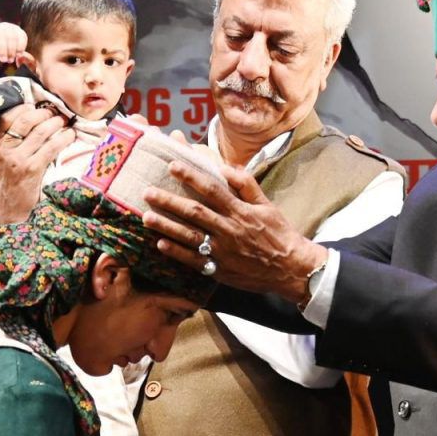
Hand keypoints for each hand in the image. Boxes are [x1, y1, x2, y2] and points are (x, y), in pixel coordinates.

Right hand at [0, 22, 28, 62]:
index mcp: (17, 31)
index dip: (21, 47)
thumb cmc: (4, 48)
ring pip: (1, 37)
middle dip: (11, 51)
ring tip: (3, 60)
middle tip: (9, 61)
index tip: (18, 55)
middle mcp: (8, 27)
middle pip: (11, 37)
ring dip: (3, 50)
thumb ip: (19, 54)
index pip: (22, 37)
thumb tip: (22, 58)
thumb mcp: (13, 50)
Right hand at [0, 104, 74, 223]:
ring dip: (56, 124)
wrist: (2, 217)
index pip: (7, 119)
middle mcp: (2, 150)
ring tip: (65, 122)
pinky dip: (62, 139)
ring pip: (40, 132)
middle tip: (55, 113)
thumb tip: (13, 131)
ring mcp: (17, 159)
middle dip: (43, 114)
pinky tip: (70, 136)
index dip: (23, 109)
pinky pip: (51, 148)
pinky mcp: (32, 170)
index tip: (35, 106)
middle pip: (26, 121)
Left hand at [142, 161, 326, 301]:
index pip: (212, 189)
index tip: (173, 165)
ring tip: (146, 217)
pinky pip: (194, 260)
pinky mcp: (220, 270)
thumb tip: (225, 167)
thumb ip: (246, 185)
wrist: (290, 269)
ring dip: (166, 226)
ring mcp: (223, 251)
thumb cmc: (279, 234)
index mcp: (240, 212)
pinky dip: (176, 252)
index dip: (191, 176)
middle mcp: (229, 230)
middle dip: (169, 201)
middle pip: (194, 212)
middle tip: (148, 192)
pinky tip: (160, 244)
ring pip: (189, 236)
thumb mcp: (267, 205)